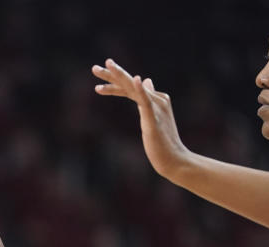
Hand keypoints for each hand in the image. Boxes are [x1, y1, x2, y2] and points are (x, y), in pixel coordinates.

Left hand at [92, 58, 190, 179]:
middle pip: (130, 83)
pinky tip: (136, 79)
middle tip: (94, 68)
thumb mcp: (151, 117)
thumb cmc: (162, 142)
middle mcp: (157, 99)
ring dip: (120, 76)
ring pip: (134, 88)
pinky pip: (146, 101)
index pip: (130, 87)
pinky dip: (141, 90)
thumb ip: (147, 99)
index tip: (99, 73)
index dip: (114, 81)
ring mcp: (156, 107)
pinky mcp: (154, 118)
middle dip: (111, 74)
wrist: (174, 159)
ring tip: (106, 65)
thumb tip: (146, 81)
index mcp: (155, 99)